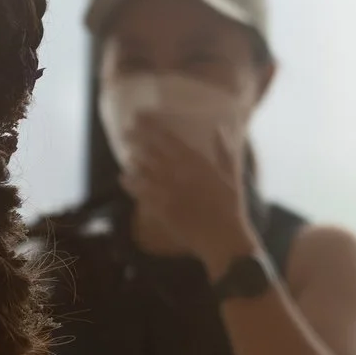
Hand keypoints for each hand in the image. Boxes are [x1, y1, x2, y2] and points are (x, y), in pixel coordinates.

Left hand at [119, 118, 259, 275]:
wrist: (223, 238)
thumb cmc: (230, 206)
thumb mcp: (232, 175)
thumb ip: (224, 150)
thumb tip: (221, 128)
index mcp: (197, 163)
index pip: (168, 138)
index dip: (150, 125)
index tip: (139, 116)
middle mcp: (180, 174)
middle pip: (150, 149)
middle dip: (135, 138)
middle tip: (125, 130)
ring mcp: (168, 191)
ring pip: (142, 169)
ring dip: (132, 160)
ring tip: (127, 155)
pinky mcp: (160, 208)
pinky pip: (138, 191)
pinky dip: (129, 183)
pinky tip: (123, 178)